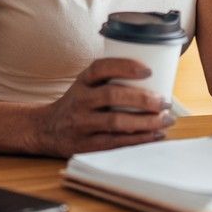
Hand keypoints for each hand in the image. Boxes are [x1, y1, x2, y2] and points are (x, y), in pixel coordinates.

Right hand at [33, 58, 173, 157]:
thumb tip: (157, 76)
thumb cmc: (77, 103)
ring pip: (116, 122)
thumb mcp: (85, 84)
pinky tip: (155, 135)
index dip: (125, 66)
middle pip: (112, 96)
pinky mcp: (86, 145)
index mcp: (82, 81)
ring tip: (166, 120)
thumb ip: (110, 79)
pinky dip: (138, 139)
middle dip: (143, 99)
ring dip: (145, 122)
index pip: (101, 68)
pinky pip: (115, 142)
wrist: (46, 129)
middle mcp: (80, 100)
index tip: (148, 70)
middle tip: (165, 102)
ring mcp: (82, 123)